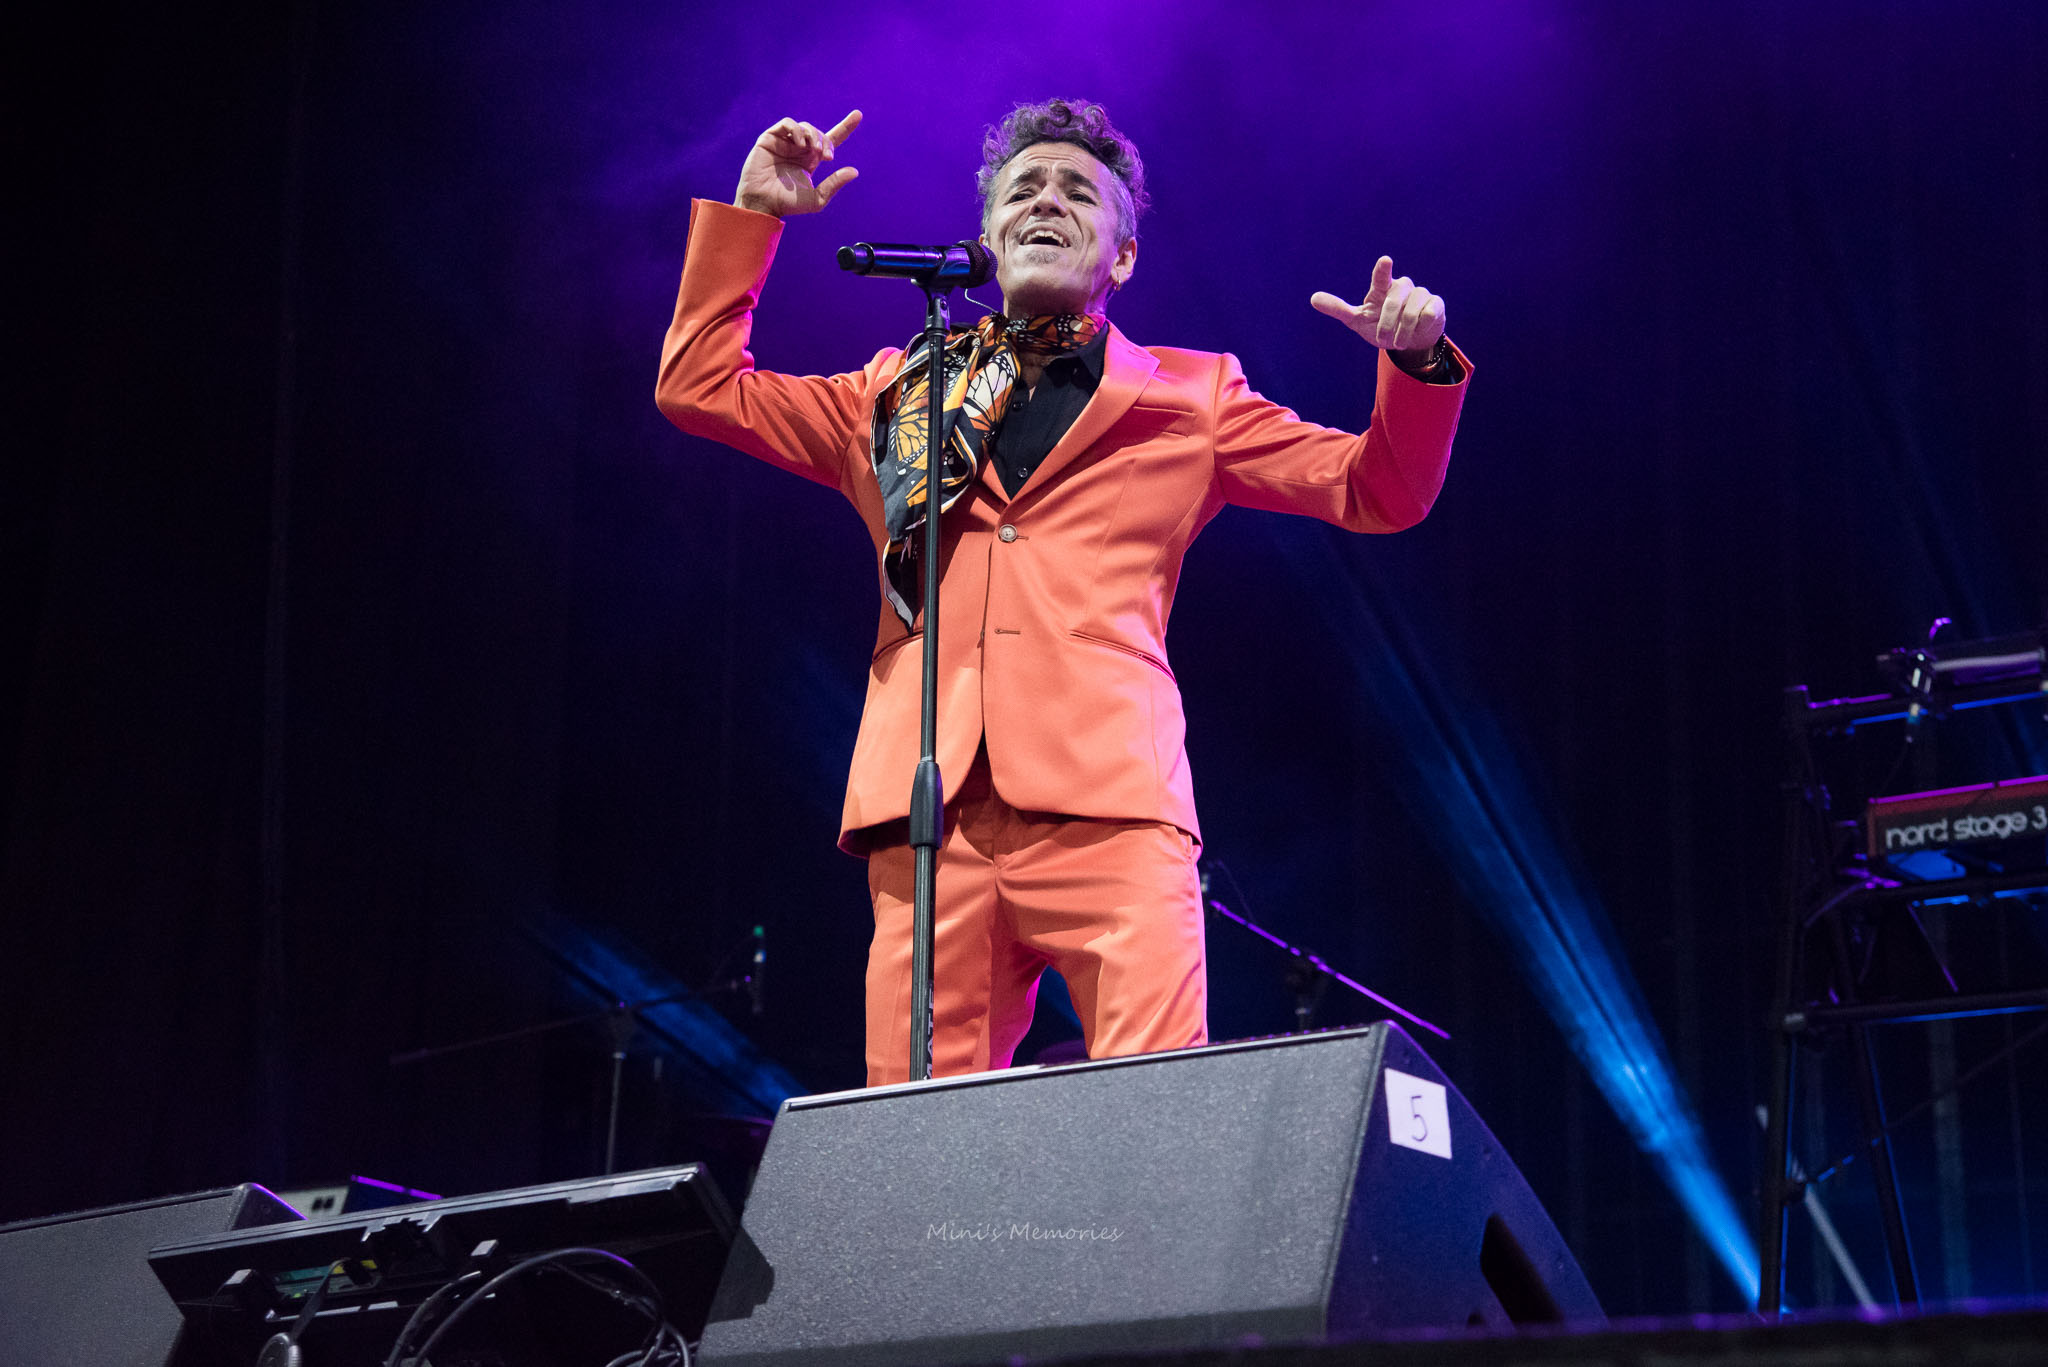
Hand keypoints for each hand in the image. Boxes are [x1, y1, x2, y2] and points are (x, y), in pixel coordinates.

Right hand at [734, 110, 861, 218]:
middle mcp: (799, 149)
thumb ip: (834, 184)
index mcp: (811, 160)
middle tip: (827, 156)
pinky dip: (797, 130)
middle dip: (826, 141)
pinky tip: (800, 145)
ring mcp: (785, 142)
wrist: (763, 203)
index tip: (858, 115)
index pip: (831, 139)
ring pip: (805, 127)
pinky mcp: (771, 138)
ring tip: (812, 150)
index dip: (845, 127)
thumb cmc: (788, 204)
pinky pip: (787, 124)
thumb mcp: (817, 198)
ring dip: (813, 135)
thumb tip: (855, 171)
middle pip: (819, 133)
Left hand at [1311, 256, 1446, 367]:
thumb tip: (1312, 299)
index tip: (1385, 261)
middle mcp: (1402, 287)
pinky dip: (1420, 328)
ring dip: (1402, 332)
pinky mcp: (1435, 304)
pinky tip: (1419, 331)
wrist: (1410, 342)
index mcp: (1382, 289)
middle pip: (1394, 301)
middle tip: (1384, 341)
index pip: (1381, 276)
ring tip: (1399, 343)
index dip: (1383, 270)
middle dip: (1387, 325)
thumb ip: (1339, 309)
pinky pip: (1428, 314)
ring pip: (1412, 311)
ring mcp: (1420, 294)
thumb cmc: (1382, 327)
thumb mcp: (1358, 321)